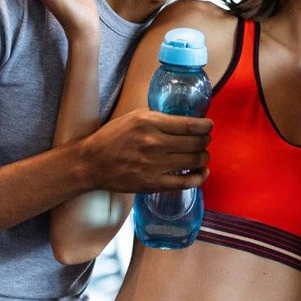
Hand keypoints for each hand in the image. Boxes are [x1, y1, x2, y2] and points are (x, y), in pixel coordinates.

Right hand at [77, 109, 212, 192]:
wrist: (91, 163)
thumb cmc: (113, 137)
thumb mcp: (135, 116)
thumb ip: (160, 117)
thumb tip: (187, 118)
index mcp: (150, 123)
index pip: (190, 125)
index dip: (206, 126)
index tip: (209, 126)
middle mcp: (154, 143)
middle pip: (196, 143)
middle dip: (206, 141)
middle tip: (204, 140)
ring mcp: (154, 165)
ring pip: (195, 161)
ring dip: (204, 157)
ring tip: (201, 155)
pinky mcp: (153, 183)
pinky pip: (186, 182)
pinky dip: (200, 177)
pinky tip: (202, 172)